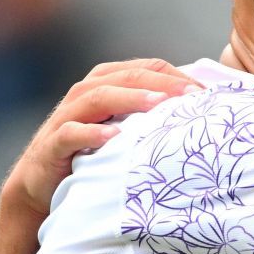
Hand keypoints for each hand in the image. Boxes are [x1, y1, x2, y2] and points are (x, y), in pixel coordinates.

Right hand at [2, 58, 200, 215]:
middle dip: (161, 83)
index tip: (208, 94)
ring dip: (130, 99)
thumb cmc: (96, 155)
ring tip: (159, 105)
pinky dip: (91, 132)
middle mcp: (86, 93)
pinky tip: (113, 137)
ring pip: (98, 97)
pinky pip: (71, 133)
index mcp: (108, 83)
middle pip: (126, 76)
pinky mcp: (53, 143)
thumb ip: (154, 118)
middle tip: (192, 95)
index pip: (147, 68)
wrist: (45, 186)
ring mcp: (67, 116)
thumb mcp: (128, 131)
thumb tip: (204, 116)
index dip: (177, 76)